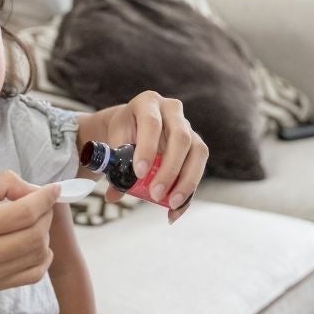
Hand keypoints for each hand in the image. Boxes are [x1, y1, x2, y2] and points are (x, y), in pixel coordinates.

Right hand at [0, 170, 59, 300]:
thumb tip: (29, 187)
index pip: (21, 213)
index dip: (44, 198)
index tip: (53, 188)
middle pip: (34, 235)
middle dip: (46, 214)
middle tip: (41, 202)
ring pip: (37, 256)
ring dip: (45, 234)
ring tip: (34, 220)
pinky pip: (31, 276)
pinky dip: (42, 258)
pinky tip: (34, 244)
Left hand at [105, 91, 207, 223]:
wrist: (133, 125)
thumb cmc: (123, 132)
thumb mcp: (113, 141)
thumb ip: (114, 165)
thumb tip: (114, 195)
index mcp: (148, 102)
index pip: (151, 123)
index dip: (147, 148)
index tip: (139, 173)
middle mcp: (172, 110)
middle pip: (180, 138)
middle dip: (169, 169)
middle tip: (156, 194)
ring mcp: (189, 126)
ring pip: (197, 152)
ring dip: (186, 181)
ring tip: (170, 204)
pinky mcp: (197, 145)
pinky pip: (199, 167)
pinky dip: (189, 191)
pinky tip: (175, 210)